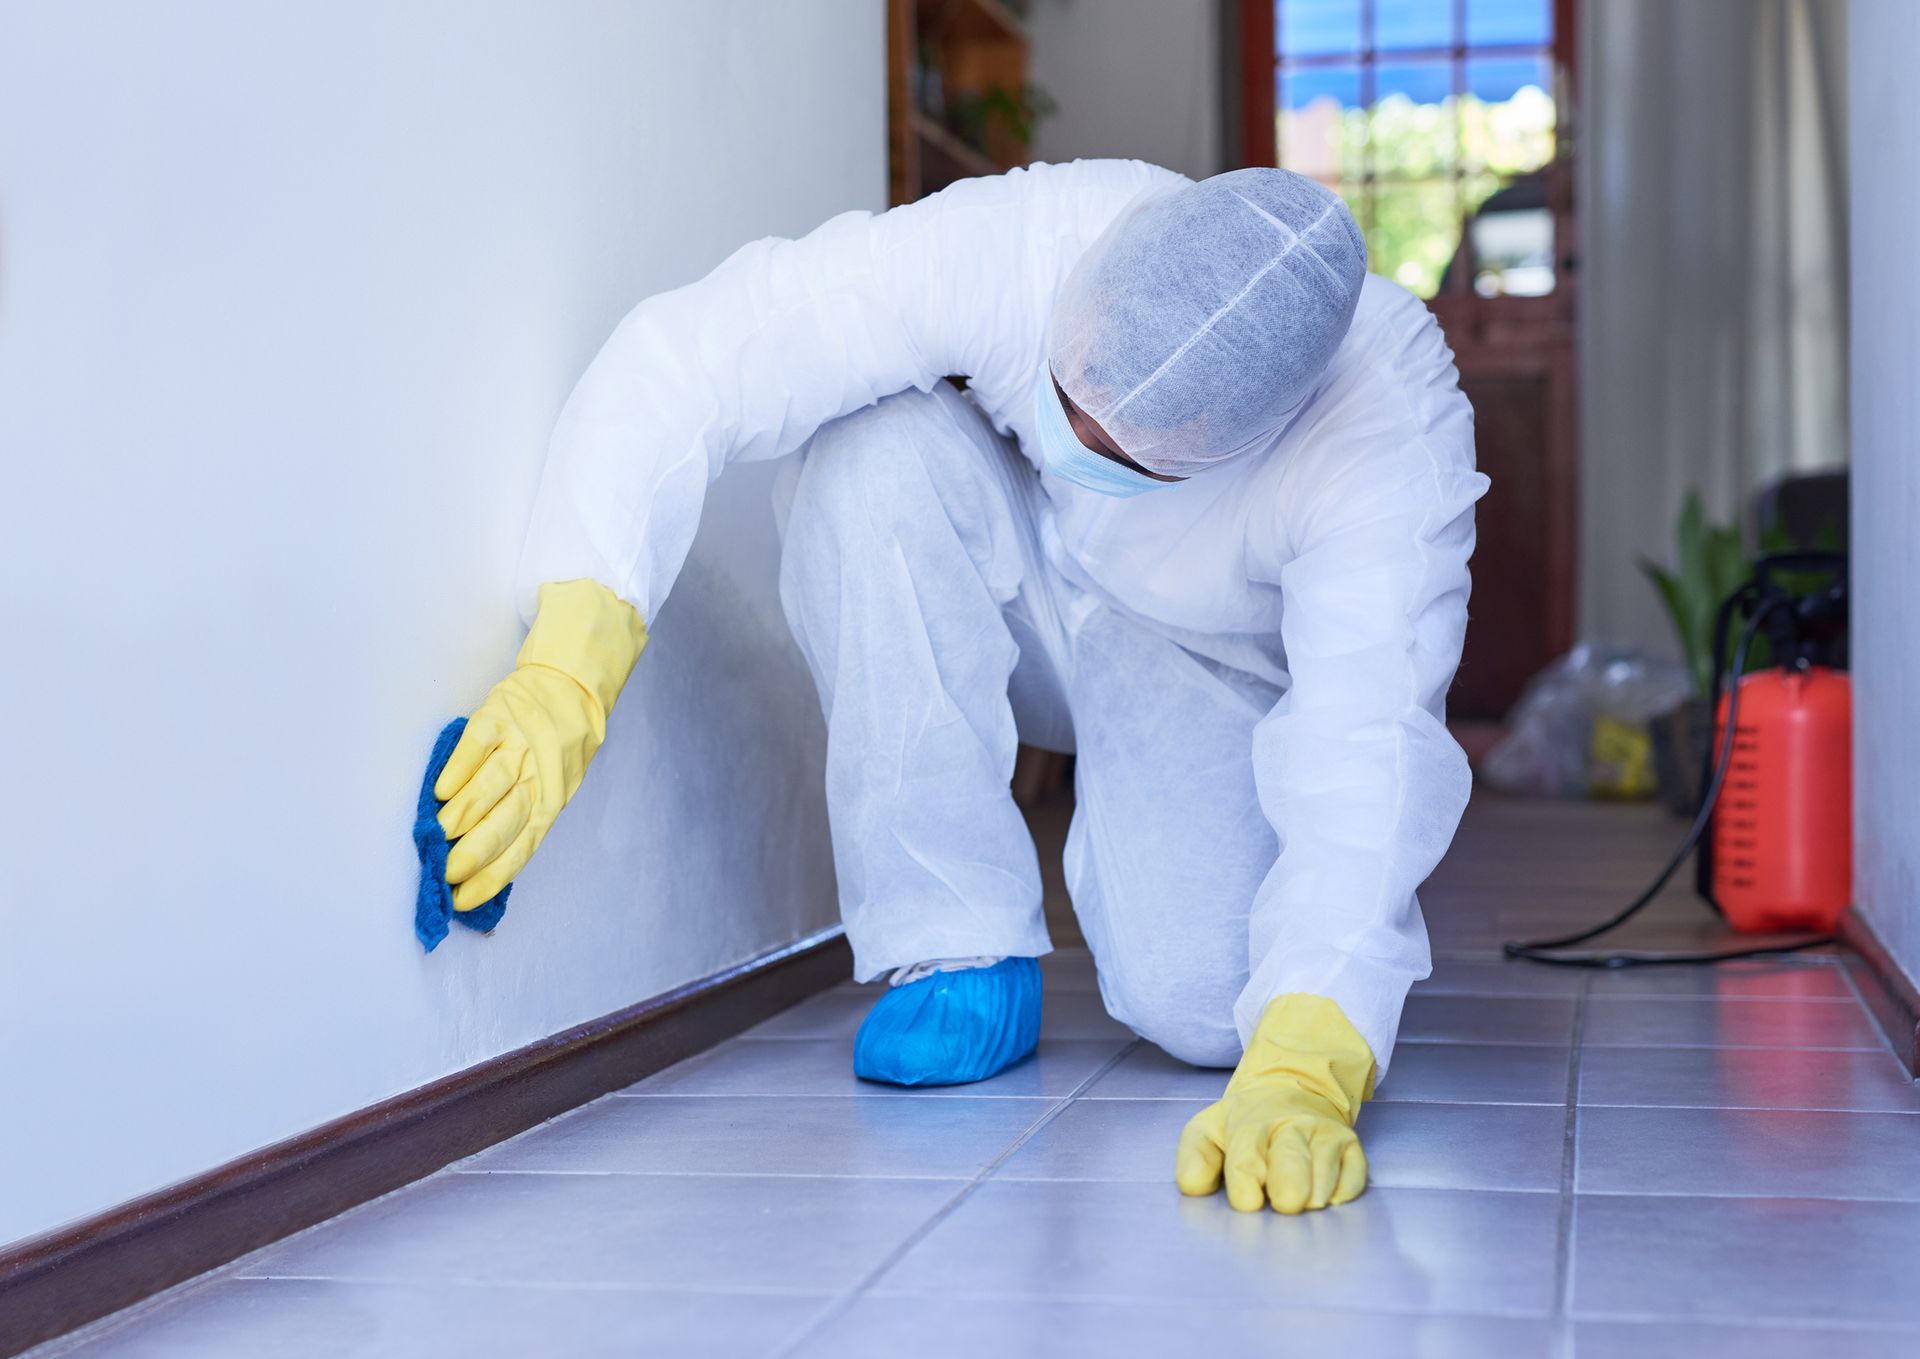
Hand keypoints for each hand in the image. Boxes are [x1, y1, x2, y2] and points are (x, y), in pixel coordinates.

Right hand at [435, 580, 645, 910]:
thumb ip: (523, 817)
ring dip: (464, 813)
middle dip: (477, 850)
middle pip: (507, 819)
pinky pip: (477, 746)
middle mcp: (537, 775)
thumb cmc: (555, 747)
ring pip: (492, 785)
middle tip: (448, 872)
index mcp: (550, 800)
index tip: (464, 899)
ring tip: (440, 834)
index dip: (494, 875)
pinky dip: (459, 770)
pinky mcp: (499, 715)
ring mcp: (519, 744)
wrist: (569, 685)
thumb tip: (480, 865)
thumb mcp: (553, 785)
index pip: (523, 846)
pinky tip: (441, 792)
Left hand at [1174, 994, 1374, 1213]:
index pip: (1246, 1159)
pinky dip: (1344, 1192)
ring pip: (1326, 1170)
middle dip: (1289, 1185)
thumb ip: (1194, 1157)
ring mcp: (1325, 1136)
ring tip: (1304, 1205)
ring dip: (1316, 1194)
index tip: (1248, 1202)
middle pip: (1291, 1161)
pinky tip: (1329, 1199)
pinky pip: (1354, 1176)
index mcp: (1251, 1125)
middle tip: (1286, 1206)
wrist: (1294, 1087)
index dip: (1245, 1184)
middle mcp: (1292, 1127)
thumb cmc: (1247, 1123)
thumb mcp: (1208, 1129)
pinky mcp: (1353, 1148)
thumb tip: (1193, 1187)